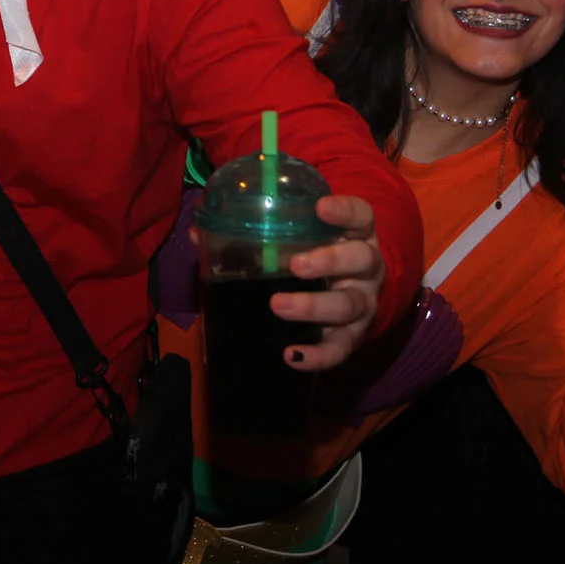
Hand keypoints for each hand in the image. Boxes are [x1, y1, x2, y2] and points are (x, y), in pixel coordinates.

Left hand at [270, 194, 384, 369]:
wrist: (346, 293)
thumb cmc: (313, 254)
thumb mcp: (295, 237)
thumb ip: (254, 231)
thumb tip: (198, 232)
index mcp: (356, 235)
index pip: (361, 216)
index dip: (345, 211)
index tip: (320, 208)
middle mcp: (366, 268)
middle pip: (361, 260)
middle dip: (329, 261)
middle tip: (295, 265)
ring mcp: (363, 303)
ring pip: (350, 305)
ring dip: (314, 306)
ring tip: (279, 305)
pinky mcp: (353, 337)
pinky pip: (340, 349)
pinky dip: (318, 355)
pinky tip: (292, 355)